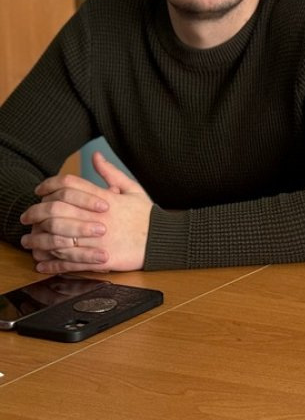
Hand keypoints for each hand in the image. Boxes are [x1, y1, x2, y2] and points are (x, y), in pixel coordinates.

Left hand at [19, 151, 151, 272]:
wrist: (163, 241)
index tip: (39, 191)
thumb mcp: (133, 189)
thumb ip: (111, 173)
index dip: (49, 185)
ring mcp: (98, 239)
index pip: (69, 185)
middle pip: (56, 210)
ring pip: (57, 238)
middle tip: (26, 217)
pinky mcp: (100, 259)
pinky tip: (43, 263)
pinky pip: (69, 261)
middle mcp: (98, 218)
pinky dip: (52, 263)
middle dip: (35, 213)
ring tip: (29, 242)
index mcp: (105, 199)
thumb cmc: (148, 216)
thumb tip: (95, 155)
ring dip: (38, 240)